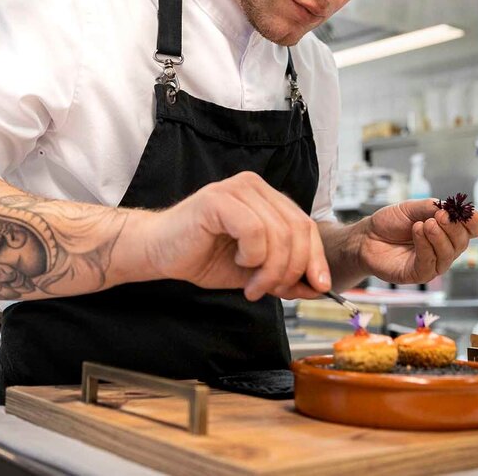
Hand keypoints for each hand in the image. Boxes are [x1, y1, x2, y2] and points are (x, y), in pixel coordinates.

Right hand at [142, 171, 330, 300]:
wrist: (159, 253)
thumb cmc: (203, 257)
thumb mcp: (254, 272)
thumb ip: (284, 275)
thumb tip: (317, 287)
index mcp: (267, 198)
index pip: (305, 225)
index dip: (316, 258)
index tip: (319, 287)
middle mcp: (255, 186)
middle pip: (297, 228)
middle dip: (291, 269)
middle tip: (271, 291)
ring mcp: (236, 189)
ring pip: (278, 232)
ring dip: (270, 269)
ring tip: (252, 285)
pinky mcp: (218, 199)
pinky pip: (254, 230)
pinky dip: (252, 255)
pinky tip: (238, 261)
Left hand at [357, 199, 477, 283]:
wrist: (366, 236)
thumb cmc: (390, 223)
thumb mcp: (412, 208)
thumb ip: (432, 206)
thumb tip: (448, 208)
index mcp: (448, 231)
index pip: (473, 230)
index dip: (474, 222)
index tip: (465, 212)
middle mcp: (444, 249)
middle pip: (463, 242)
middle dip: (453, 227)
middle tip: (438, 216)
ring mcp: (433, 263)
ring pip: (448, 254)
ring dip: (438, 237)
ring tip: (424, 224)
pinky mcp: (418, 274)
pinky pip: (429, 263)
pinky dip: (425, 246)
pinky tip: (417, 232)